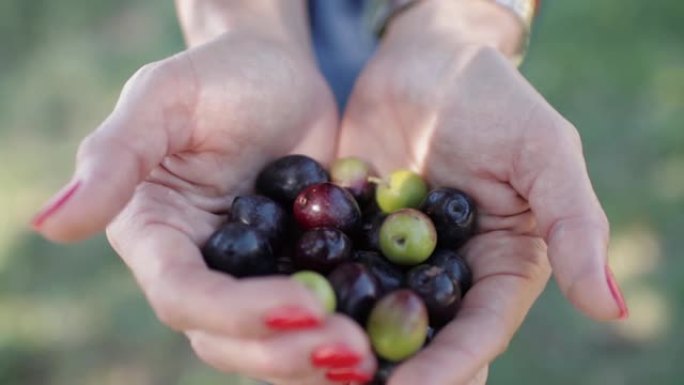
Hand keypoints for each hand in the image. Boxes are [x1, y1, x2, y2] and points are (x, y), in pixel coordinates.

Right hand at [31, 8, 375, 383]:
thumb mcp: (163, 99)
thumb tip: (49, 224)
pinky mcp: (298, 271)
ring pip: (275, 341)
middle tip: (351, 352)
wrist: (275, 74)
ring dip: (319, 357)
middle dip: (287, 351)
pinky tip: (391, 340)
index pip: (185, 295)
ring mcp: (251, 278)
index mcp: (157, 239)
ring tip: (372, 361)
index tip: (304, 306)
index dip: (237, 311)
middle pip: (230, 337)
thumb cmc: (216, 76)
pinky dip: (349, 330)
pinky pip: (318, 314)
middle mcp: (201, 270)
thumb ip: (114, 158)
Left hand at [339, 2, 626, 383]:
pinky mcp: (350, 236)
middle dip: (392, 370)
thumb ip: (573, 225)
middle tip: (348, 384)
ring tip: (306, 365)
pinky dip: (309, 295)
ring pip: (370, 318)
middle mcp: (446, 276)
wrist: (425, 61)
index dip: (447, 365)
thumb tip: (612, 307)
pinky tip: (278, 311)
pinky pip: (329, 273)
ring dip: (343, 342)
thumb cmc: (494, 101)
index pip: (478, 331)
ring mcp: (392, 259)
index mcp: (500, 269)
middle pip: (422, 340)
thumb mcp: (543, 153)